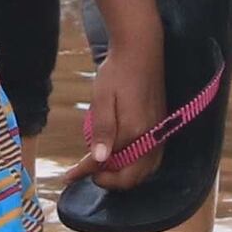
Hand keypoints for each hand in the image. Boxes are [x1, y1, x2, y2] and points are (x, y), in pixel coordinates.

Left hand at [80, 30, 159, 177]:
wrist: (142, 51)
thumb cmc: (118, 71)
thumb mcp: (102, 98)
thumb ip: (102, 129)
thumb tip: (99, 159)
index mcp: (133, 131)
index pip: (109, 163)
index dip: (87, 171)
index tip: (69, 176)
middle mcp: (151, 137)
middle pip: (132, 176)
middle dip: (108, 180)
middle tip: (86, 174)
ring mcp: (159, 134)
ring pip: (145, 171)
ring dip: (124, 177)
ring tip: (103, 171)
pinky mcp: (161, 129)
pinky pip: (152, 160)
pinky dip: (137, 168)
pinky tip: (124, 162)